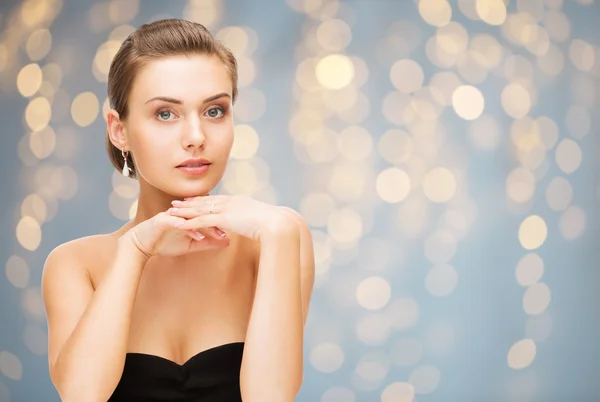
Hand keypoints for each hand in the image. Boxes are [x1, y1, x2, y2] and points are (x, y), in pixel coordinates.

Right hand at [120, 210, 229, 258]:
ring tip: (216, 234)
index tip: (235, 230)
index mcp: (190, 216)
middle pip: (202, 215)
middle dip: (217, 223)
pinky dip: (186, 228)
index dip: (222, 223)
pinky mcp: (162, 220)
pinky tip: (195, 234)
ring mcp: (172, 215)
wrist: (141, 244)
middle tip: (230, 231)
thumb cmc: (166, 242)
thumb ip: (208, 242)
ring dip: (204, 226)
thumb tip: (226, 241)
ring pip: (191, 218)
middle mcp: (182, 213)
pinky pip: (176, 223)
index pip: (208, 216)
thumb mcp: (191, 245)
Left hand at [168, 195, 295, 240]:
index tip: (192, 200)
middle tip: (176, 202)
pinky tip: (179, 224)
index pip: (217, 199)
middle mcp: (230, 202)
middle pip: (205, 201)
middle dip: (189, 202)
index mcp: (238, 201)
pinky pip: (202, 220)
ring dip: (185, 210)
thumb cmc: (273, 224)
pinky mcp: (224, 219)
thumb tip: (250, 224)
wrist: (276, 224)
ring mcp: (227, 209)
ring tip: (171, 211)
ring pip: (200, 209)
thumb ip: (252, 220)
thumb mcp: (260, 220)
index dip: (203, 200)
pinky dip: (189, 222)